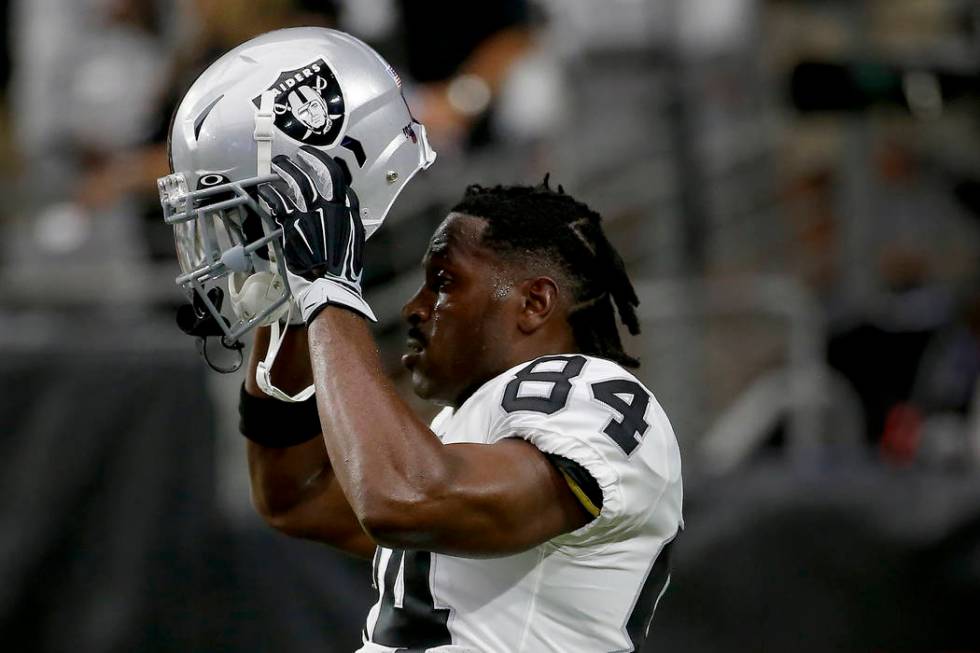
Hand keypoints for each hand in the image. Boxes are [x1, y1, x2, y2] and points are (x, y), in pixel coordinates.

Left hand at [258, 147, 374, 322]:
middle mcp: (329, 208)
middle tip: (291, 157)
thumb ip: (349, 215)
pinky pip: (278, 203)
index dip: (321, 162)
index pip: (335, 177)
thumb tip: (344, 200)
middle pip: (314, 175)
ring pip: (295, 184)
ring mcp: (309, 215)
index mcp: (346, 210)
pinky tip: (264, 189)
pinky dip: (270, 194)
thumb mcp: (354, 236)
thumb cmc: (342, 264)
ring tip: (277, 166)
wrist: (329, 283)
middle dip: (301, 162)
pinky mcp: (292, 225)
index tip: (312, 157)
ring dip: (284, 172)